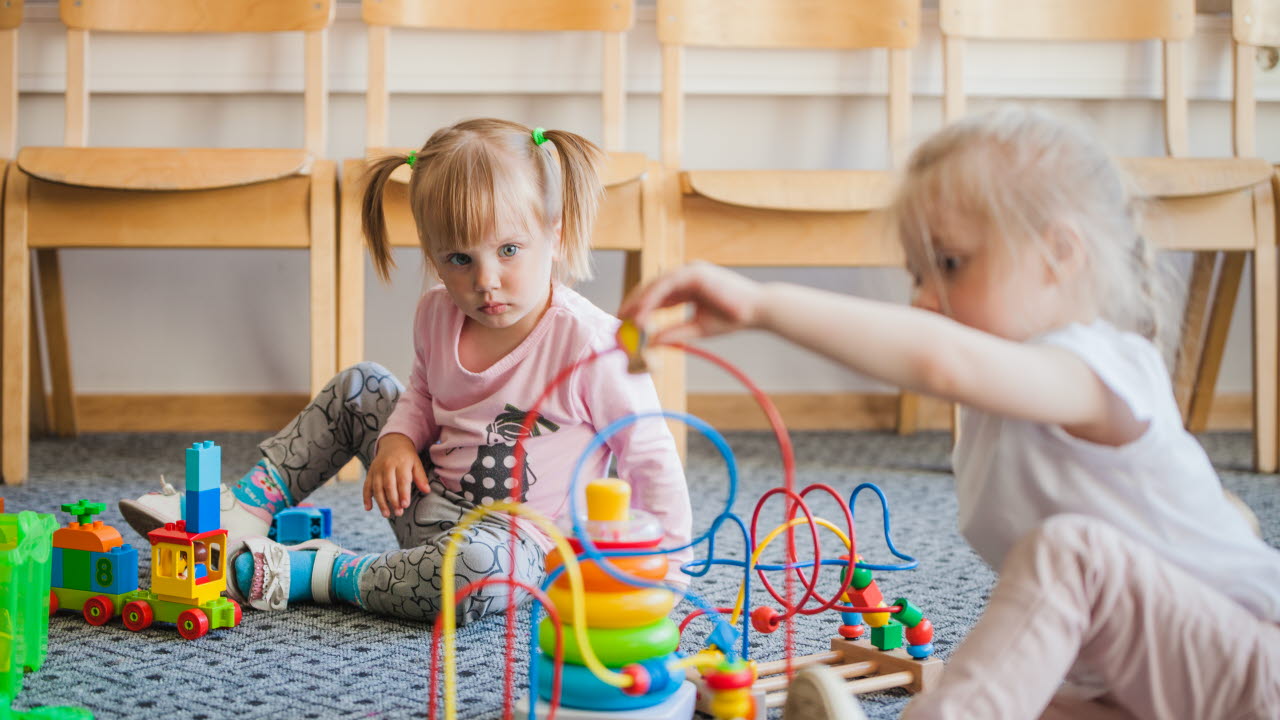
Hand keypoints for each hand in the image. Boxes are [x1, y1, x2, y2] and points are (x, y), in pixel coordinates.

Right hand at [363, 432, 429, 517]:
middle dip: (393, 501)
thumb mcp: (416, 463)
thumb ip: (421, 477)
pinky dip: (366, 497)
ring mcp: (377, 470)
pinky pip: (366, 486)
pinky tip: (368, 508)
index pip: (402, 480)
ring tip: (386, 514)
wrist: (393, 443)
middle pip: (388, 485)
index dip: (403, 494)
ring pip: (377, 487)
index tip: (405, 505)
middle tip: (398, 513)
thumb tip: (427, 491)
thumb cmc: (407, 456)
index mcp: (401, 463)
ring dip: (381, 502)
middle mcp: (387, 466)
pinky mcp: (370, 473)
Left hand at [617, 262, 764, 344]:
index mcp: (690, 285)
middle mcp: (688, 275)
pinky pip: (666, 285)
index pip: (659, 294)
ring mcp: (690, 270)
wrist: (756, 311)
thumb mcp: (697, 328)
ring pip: (656, 284)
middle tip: (618, 319)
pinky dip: (652, 300)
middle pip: (653, 286)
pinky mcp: (694, 272)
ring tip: (626, 319)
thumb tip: (651, 344)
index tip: (626, 321)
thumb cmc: (732, 319)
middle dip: (634, 302)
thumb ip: (674, 334)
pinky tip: (642, 314)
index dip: (641, 307)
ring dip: (640, 302)